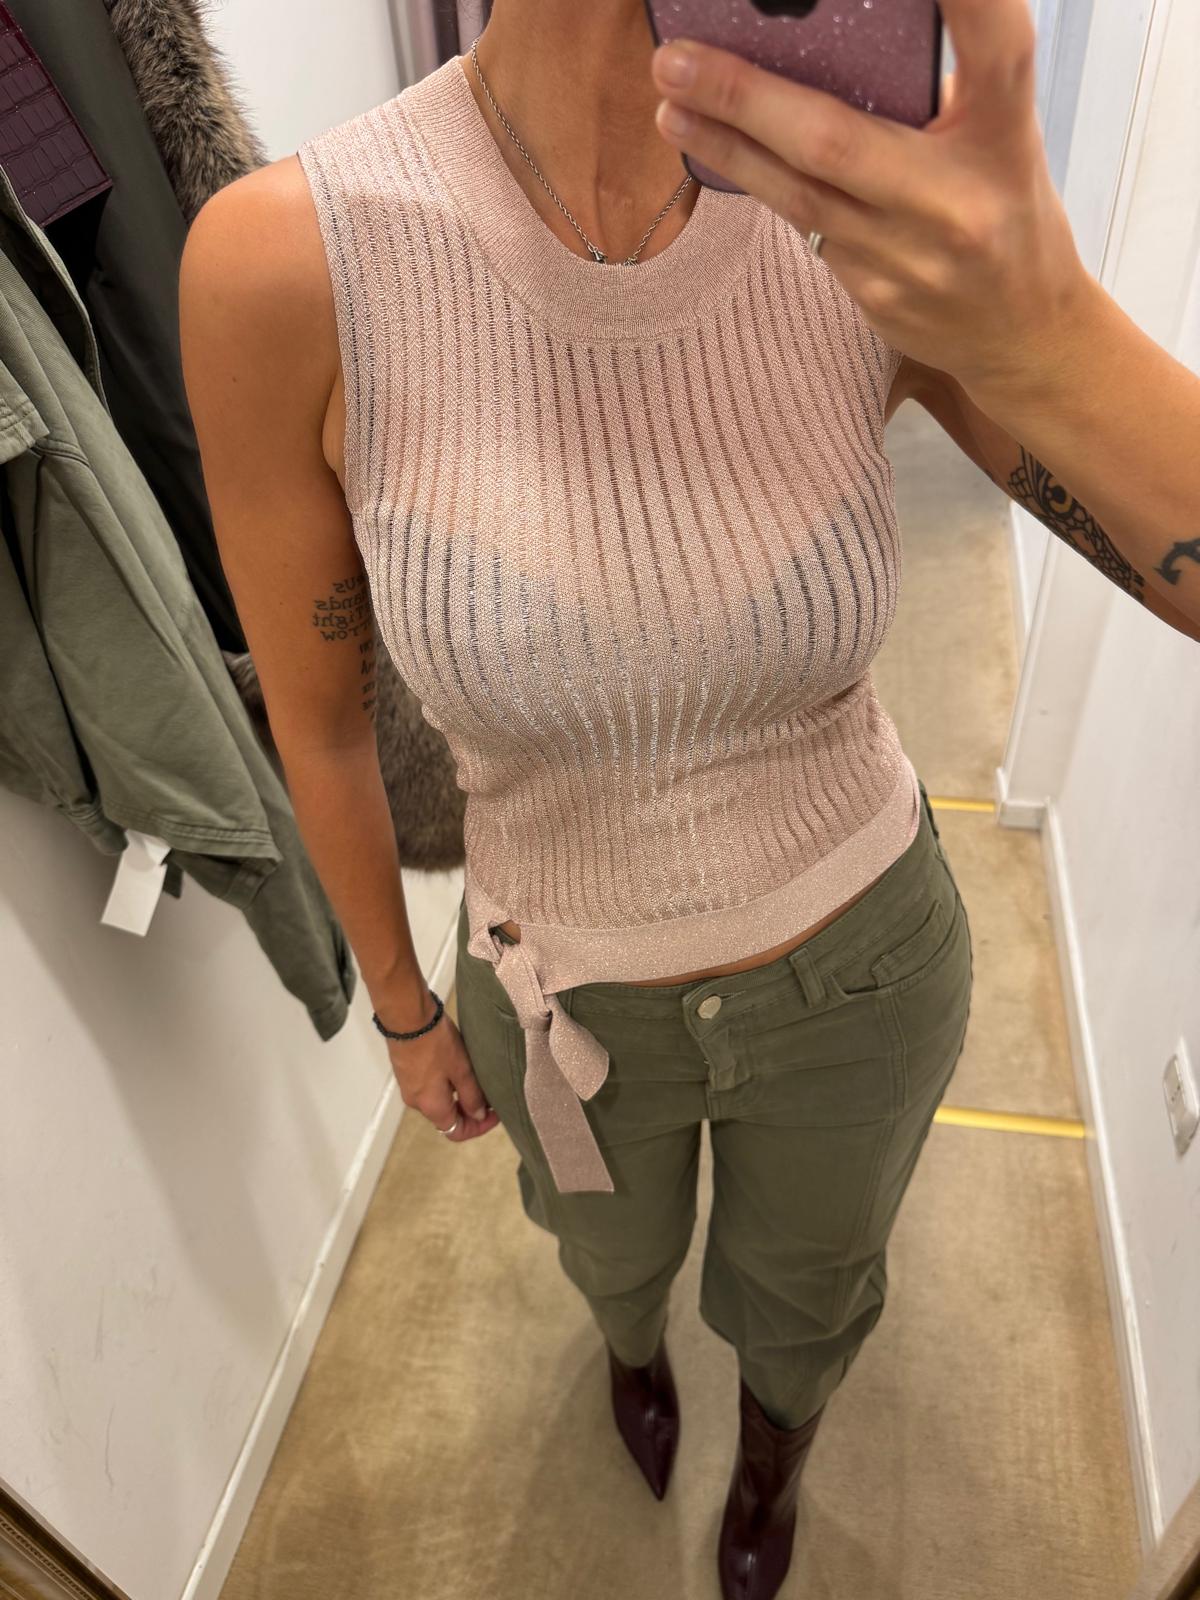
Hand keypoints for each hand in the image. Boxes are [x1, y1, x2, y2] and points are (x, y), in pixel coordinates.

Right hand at [386, 1011, 500, 1142]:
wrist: (406, 1016)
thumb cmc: (436, 1043)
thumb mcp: (462, 1070)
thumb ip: (472, 1096)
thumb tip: (477, 1115)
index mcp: (431, 1106)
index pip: (456, 1132)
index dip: (479, 1127)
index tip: (495, 1113)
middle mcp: (417, 1102)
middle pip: (447, 1117)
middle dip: (470, 1110)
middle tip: (490, 1095)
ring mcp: (409, 1086)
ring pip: (439, 1100)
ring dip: (458, 1096)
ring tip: (477, 1079)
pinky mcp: (406, 1071)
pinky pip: (429, 1087)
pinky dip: (446, 1084)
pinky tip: (458, 1067)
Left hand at [649, 0, 1094, 398]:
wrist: (1023, 332)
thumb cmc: (1005, 209)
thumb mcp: (1000, 135)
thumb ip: (935, 88)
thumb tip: (833, 30)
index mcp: (1005, 136)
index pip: (994, 48)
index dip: (963, 0)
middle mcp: (958, 199)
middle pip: (836, 140)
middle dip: (744, 98)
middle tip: (676, 61)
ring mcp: (912, 257)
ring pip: (799, 196)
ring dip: (727, 148)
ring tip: (671, 105)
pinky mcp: (876, 296)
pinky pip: (804, 230)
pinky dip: (760, 185)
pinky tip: (717, 153)